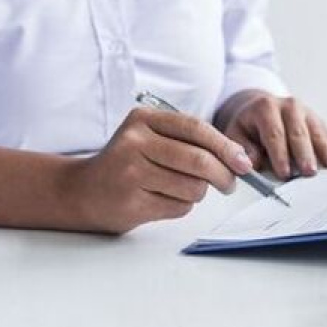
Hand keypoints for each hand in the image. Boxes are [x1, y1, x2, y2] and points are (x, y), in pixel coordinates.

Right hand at [67, 107, 253, 233]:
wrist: (83, 191)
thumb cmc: (129, 163)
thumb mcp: (152, 138)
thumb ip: (190, 141)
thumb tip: (238, 158)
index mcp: (143, 119)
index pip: (196, 129)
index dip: (226, 147)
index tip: (244, 162)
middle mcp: (134, 142)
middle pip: (199, 160)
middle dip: (223, 176)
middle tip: (229, 185)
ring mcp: (131, 173)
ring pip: (192, 187)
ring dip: (197, 194)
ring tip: (180, 190)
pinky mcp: (131, 202)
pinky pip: (178, 207)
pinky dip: (181, 207)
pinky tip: (161, 200)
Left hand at [215, 90, 326, 179]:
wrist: (261, 108)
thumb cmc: (248, 126)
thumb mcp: (235, 133)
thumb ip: (241, 147)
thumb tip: (252, 162)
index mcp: (266, 108)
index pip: (274, 133)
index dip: (279, 154)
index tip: (284, 172)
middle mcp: (290, 106)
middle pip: (299, 132)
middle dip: (305, 154)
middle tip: (310, 173)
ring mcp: (308, 113)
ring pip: (319, 134)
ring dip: (326, 154)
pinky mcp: (320, 122)